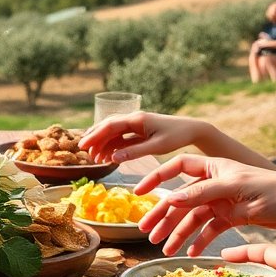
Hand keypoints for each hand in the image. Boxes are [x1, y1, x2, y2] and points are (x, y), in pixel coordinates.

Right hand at [79, 111, 209, 163]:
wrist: (192, 130)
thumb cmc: (176, 137)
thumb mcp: (156, 146)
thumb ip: (134, 152)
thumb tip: (113, 157)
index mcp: (137, 119)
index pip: (110, 125)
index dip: (95, 135)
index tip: (83, 145)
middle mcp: (134, 119)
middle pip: (107, 125)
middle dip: (94, 137)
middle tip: (83, 150)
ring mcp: (136, 124)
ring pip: (113, 131)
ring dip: (102, 142)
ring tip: (94, 156)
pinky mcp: (139, 130)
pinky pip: (121, 136)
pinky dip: (112, 145)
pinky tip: (108, 155)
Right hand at [134, 155, 275, 255]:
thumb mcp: (237, 189)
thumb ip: (202, 193)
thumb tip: (170, 198)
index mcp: (215, 168)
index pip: (177, 167)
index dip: (156, 178)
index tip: (139, 193)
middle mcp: (215, 183)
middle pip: (181, 198)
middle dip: (163, 216)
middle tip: (146, 233)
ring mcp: (223, 201)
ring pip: (193, 217)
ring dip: (179, 233)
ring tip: (165, 250)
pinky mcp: (233, 216)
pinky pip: (210, 229)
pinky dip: (200, 241)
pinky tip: (191, 253)